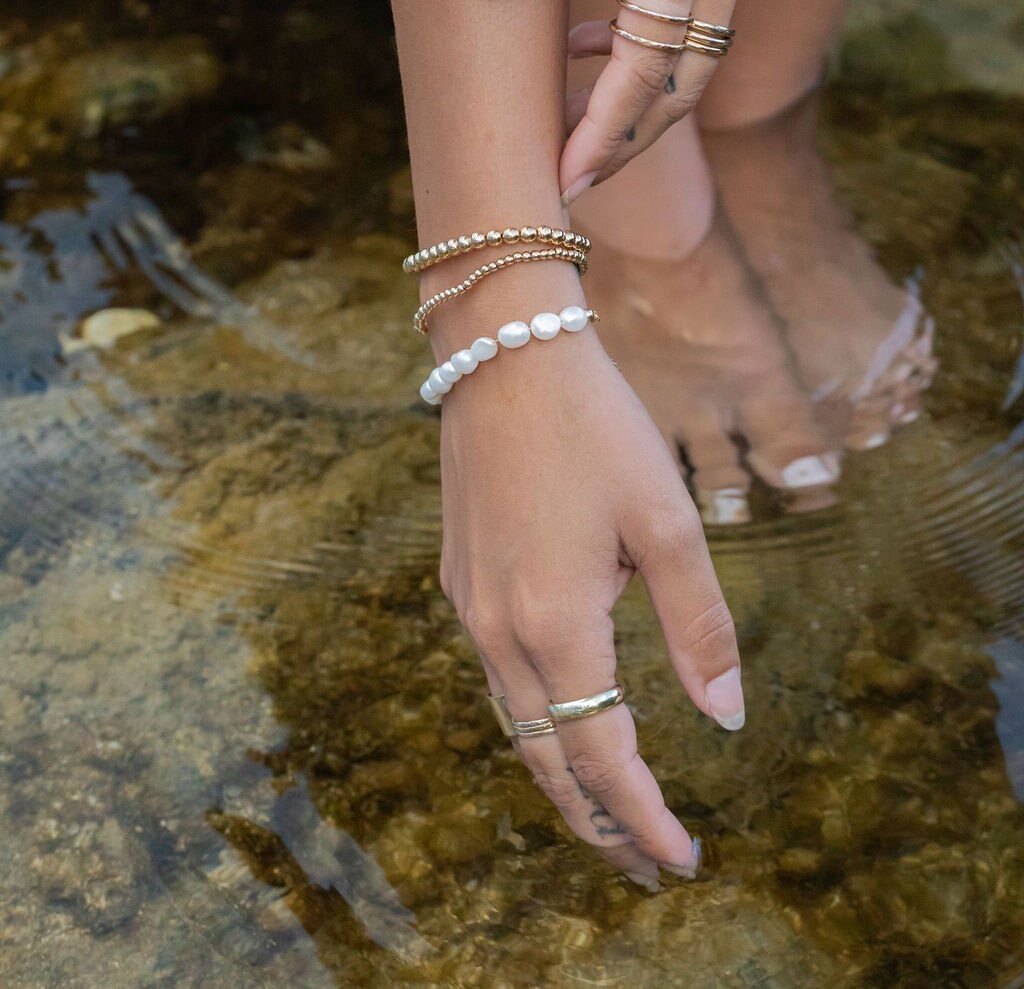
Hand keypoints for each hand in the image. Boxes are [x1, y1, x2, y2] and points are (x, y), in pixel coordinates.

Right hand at [437, 322, 743, 882]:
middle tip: (648, 864)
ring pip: (515, 725)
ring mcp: (470, 606)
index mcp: (556, 623)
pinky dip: (534, 723)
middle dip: (599, 823)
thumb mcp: (667, 520)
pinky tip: (563, 717)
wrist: (504, 354)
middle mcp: (499, 630)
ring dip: (562, 778)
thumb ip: (700, 624)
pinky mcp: (461, 579)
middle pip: (546, 760)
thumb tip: (727, 715)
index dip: (647, 818)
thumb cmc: (596, 427)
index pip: (604, 756)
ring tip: (610, 813)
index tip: (685, 862)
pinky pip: (497, 679)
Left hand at [473, 0, 831, 199]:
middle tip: (568, 177)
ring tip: (568, 119)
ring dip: (637, 98)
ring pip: (697, 57)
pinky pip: (703, 15)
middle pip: (683, 85)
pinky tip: (593, 38)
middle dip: (626, 139)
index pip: (646, 65)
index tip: (564, 179)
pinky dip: (652, 46)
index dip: (604, 131)